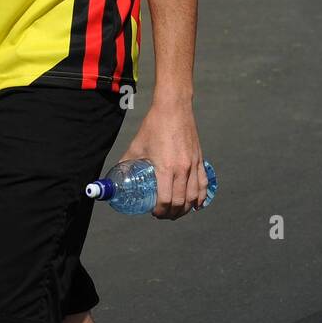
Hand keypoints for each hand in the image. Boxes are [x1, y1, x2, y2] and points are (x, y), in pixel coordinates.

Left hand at [118, 98, 207, 218]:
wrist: (174, 108)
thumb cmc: (154, 125)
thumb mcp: (137, 146)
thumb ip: (127, 162)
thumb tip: (118, 175)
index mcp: (165, 167)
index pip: (165, 200)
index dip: (159, 211)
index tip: (153, 212)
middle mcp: (182, 169)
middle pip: (180, 202)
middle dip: (171, 214)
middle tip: (163, 215)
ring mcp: (193, 165)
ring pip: (193, 196)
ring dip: (185, 209)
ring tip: (177, 212)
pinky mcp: (200, 159)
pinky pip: (204, 184)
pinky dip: (201, 198)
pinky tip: (197, 205)